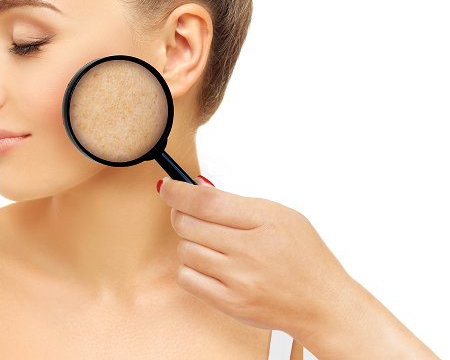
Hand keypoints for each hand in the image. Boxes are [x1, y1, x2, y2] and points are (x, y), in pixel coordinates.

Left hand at [158, 175, 354, 341]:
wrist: (322, 303)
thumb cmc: (305, 257)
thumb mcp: (281, 215)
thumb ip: (237, 201)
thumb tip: (197, 187)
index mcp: (264, 221)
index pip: (205, 201)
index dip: (177, 191)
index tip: (167, 186)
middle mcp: (249, 251)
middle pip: (187, 223)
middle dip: (183, 214)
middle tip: (193, 215)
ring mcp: (237, 279)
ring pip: (184, 249)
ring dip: (190, 243)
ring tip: (213, 245)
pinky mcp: (228, 303)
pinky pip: (185, 278)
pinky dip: (190, 268)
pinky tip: (208, 265)